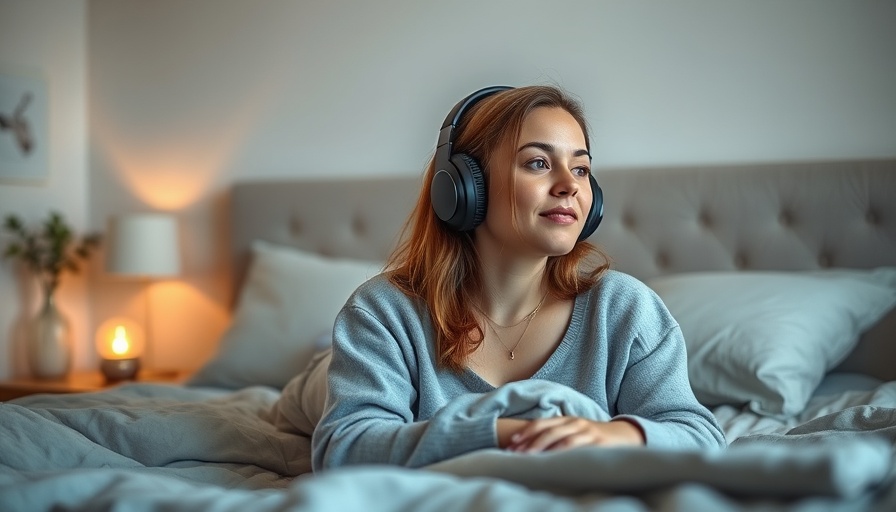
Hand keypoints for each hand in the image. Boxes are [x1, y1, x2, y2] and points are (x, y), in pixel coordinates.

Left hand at [504, 417, 644, 452]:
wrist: (625, 435)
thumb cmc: (595, 438)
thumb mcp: (575, 434)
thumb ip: (558, 438)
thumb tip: (533, 450)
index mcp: (566, 420)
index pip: (541, 424)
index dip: (525, 432)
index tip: (510, 443)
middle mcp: (573, 422)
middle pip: (546, 430)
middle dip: (528, 442)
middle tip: (514, 453)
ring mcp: (585, 430)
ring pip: (558, 437)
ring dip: (541, 446)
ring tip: (528, 457)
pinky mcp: (596, 440)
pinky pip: (576, 444)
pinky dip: (562, 450)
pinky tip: (552, 457)